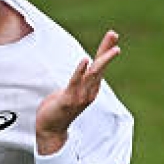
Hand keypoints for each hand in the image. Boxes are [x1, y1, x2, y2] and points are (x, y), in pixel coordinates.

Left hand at [35, 30, 120, 153]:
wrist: (50, 130)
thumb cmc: (57, 110)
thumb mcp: (68, 92)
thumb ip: (75, 83)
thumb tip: (78, 73)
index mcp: (90, 88)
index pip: (100, 66)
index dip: (105, 50)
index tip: (112, 36)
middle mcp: (89, 91)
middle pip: (100, 66)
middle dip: (107, 49)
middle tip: (114, 34)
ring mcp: (81, 96)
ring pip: (93, 74)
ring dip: (102, 59)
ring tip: (112, 48)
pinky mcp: (69, 99)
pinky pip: (75, 82)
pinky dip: (80, 70)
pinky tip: (85, 59)